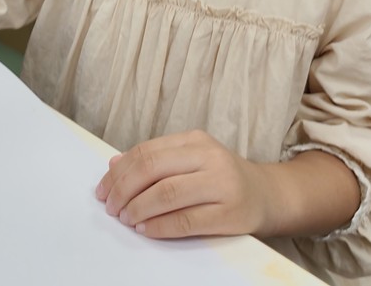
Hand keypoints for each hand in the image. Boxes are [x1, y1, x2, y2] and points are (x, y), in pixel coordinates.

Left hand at [95, 130, 271, 238]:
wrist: (268, 196)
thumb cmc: (221, 178)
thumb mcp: (191, 160)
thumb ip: (156, 160)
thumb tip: (114, 164)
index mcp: (195, 140)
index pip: (146, 152)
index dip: (119, 172)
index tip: (102, 189)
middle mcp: (209, 157)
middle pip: (153, 169)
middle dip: (123, 189)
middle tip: (110, 207)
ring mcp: (222, 184)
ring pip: (167, 194)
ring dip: (138, 208)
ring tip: (125, 218)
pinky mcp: (230, 213)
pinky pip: (186, 221)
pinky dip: (159, 226)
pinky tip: (146, 228)